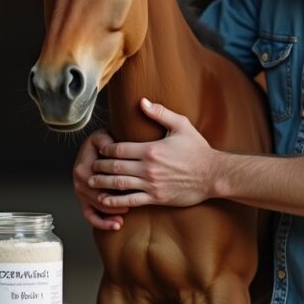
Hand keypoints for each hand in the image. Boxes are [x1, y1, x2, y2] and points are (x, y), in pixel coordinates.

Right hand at [73, 129, 128, 230]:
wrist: (94, 146)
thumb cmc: (101, 143)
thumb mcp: (101, 136)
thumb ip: (105, 141)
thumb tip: (109, 149)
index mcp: (83, 168)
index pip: (100, 183)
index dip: (115, 189)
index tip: (130, 190)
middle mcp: (80, 182)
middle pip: (99, 198)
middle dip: (115, 204)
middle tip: (131, 205)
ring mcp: (81, 192)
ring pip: (96, 209)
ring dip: (110, 215)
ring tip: (123, 218)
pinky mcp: (83, 199)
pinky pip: (90, 216)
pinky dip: (101, 223)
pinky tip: (115, 225)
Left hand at [90, 98, 216, 208]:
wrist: (213, 174)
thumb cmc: (197, 149)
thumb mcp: (181, 125)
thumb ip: (160, 113)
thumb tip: (142, 101)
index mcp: (151, 149)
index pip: (119, 149)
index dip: (105, 149)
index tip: (99, 148)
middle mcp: (148, 168)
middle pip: (115, 167)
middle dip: (99, 166)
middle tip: (90, 165)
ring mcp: (151, 184)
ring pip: (119, 185)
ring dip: (102, 183)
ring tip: (91, 181)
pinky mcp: (156, 198)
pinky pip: (131, 201)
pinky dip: (116, 202)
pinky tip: (105, 201)